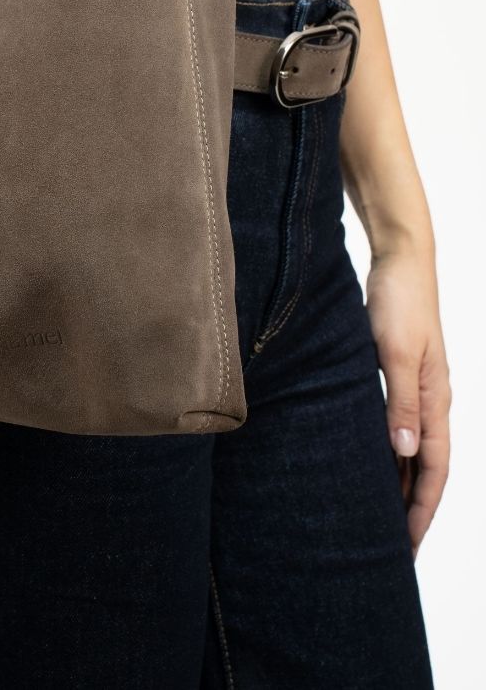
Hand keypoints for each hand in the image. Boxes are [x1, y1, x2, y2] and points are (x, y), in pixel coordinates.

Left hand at [364, 243, 451, 557]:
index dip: (421, 510)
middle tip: (388, 547)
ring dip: (397, 482)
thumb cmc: (400, 299)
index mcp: (437, 400)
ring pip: (411, 449)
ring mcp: (417, 387)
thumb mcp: (395, 351)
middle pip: (424, 468)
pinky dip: (387, 450)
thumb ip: (400, 401)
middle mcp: (431, 400)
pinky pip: (397, 425)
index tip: (407, 547)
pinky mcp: (399, 373)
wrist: (401, 257)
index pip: (434, 471)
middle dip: (410, 508)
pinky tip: (368, 461)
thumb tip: (406, 452)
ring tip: (376, 516)